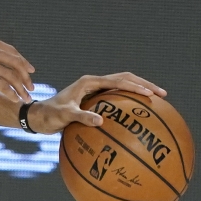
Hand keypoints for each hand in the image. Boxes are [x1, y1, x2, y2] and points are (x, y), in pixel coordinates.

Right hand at [0, 33, 35, 102]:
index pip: (10, 50)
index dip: (22, 61)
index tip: (30, 70)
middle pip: (14, 62)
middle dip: (25, 76)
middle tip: (31, 86)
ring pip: (10, 75)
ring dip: (21, 88)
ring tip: (25, 97)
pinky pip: (2, 85)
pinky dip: (11, 93)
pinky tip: (14, 99)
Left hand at [29, 72, 166, 133]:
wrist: (38, 116)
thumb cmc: (50, 115)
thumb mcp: (64, 116)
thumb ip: (81, 117)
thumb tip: (101, 121)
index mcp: (89, 82)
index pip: (118, 80)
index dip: (136, 86)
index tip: (152, 95)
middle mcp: (93, 83)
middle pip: (124, 79)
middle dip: (143, 85)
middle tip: (162, 95)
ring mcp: (94, 90)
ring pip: (121, 86)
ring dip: (138, 91)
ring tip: (156, 102)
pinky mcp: (93, 99)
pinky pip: (115, 99)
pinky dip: (127, 104)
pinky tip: (136, 118)